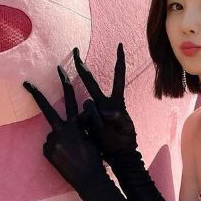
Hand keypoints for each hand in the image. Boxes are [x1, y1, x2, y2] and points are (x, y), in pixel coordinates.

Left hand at [23, 65, 104, 193]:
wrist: (89, 178)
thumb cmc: (95, 157)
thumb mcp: (91, 137)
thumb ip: (80, 127)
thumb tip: (72, 123)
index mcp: (75, 125)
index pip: (69, 100)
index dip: (65, 84)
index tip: (58, 70)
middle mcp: (61, 131)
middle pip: (47, 109)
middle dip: (37, 94)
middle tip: (26, 82)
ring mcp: (52, 141)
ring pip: (52, 134)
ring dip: (59, 141)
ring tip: (71, 154)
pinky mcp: (47, 151)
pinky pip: (49, 146)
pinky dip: (55, 151)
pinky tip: (65, 159)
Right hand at [73, 43, 137, 157]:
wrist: (118, 155)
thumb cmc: (125, 140)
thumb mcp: (125, 128)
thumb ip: (117, 117)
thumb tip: (105, 112)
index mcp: (116, 101)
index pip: (118, 76)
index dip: (119, 61)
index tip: (119, 45)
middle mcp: (103, 103)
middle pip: (91, 81)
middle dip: (81, 66)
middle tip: (75, 50)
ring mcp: (94, 112)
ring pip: (86, 105)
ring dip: (94, 119)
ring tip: (102, 132)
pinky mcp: (87, 122)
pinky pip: (83, 118)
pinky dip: (89, 126)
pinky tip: (95, 136)